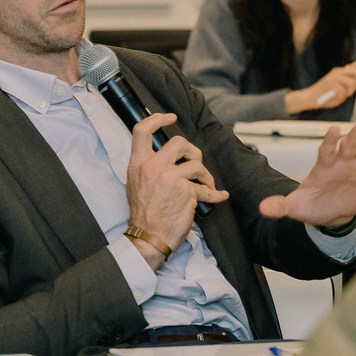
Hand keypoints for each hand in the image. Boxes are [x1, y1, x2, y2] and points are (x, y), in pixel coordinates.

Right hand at [125, 113, 227, 267]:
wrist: (148, 237)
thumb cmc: (143, 213)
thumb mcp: (135, 184)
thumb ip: (147, 166)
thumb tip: (165, 154)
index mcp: (138, 164)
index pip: (142, 131)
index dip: (158, 119)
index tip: (171, 117)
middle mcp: (153, 167)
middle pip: (179, 142)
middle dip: (192, 151)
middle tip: (195, 162)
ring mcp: (170, 179)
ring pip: (196, 164)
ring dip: (205, 176)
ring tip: (205, 186)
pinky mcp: (186, 192)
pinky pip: (206, 189)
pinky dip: (216, 194)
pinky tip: (220, 196)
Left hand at [257, 120, 355, 227]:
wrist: (331, 212)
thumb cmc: (313, 204)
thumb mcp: (296, 207)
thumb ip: (281, 205)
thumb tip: (263, 208)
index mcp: (324, 164)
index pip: (326, 149)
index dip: (329, 140)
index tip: (332, 130)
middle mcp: (344, 160)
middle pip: (350, 145)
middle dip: (355, 136)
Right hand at [285, 62, 355, 114]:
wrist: (309, 98)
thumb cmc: (325, 96)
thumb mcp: (340, 89)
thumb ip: (350, 85)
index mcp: (340, 71)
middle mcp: (337, 71)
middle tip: (350, 92)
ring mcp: (333, 76)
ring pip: (352, 82)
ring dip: (349, 92)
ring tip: (342, 96)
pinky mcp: (329, 83)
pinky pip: (343, 90)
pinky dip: (340, 97)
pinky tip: (334, 97)